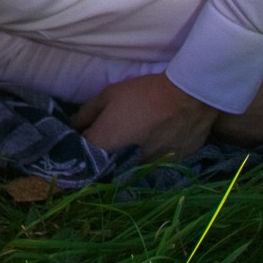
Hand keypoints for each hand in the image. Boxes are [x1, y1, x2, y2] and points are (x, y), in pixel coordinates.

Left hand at [72, 73, 216, 160]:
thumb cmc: (142, 94)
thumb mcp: (108, 95)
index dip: (82, 144)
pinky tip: (154, 138)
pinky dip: (148, 154)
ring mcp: (146, 168)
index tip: (87, 133)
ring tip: (135, 134)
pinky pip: (151, 163)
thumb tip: (75, 125)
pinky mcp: (168, 168)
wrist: (187, 97)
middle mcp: (123, 164)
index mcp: (104, 146)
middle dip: (103, 152)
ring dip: (126, 154)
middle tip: (112, 133)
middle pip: (105, 163)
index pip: (82, 154)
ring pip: (129, 166)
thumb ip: (87, 113)